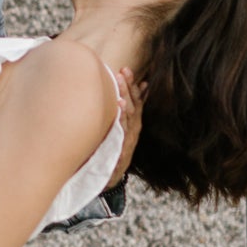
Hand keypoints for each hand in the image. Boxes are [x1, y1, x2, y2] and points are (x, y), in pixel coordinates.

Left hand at [108, 67, 145, 186]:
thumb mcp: (118, 130)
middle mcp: (134, 128)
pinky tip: (117, 103)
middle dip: (129, 86)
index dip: (133, 86)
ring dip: (125, 95)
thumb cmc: (113, 149)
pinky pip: (122, 128)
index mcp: (133, 123)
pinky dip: (120, 115)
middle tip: (124, 71)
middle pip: (133, 103)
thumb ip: (119, 115)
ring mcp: (129, 137)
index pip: (136, 100)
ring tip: (120, 80)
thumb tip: (116, 98)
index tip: (127, 70)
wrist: (110, 176)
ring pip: (129, 112)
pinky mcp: (122, 146)